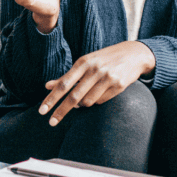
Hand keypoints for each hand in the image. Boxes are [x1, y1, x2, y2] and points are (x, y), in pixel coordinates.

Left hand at [38, 41, 155, 125]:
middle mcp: (94, 70)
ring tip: (84, 96)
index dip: (52, 98)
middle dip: (61, 111)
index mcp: (83, 63)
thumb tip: (47, 86)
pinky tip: (100, 92)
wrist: (133, 54)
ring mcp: (107, 78)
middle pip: (74, 96)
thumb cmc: (103, 59)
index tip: (42, 110)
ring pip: (88, 101)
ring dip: (82, 104)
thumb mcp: (84, 63)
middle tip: (51, 122)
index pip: (63, 84)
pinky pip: (101, 101)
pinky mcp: (119, 85)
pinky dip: (96, 100)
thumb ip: (67, 76)